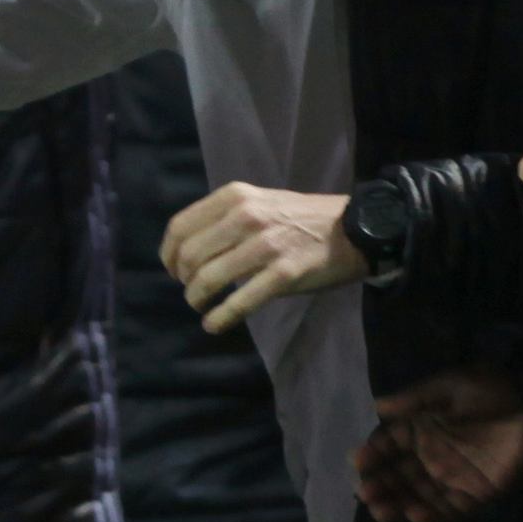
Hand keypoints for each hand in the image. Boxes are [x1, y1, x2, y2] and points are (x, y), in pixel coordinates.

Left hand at [164, 181, 362, 331]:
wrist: (354, 227)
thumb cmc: (300, 218)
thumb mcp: (258, 202)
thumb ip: (224, 219)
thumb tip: (188, 251)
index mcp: (234, 196)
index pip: (180, 227)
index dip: (168, 255)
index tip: (172, 270)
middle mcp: (246, 216)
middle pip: (189, 256)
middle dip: (183, 280)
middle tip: (192, 291)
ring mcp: (266, 244)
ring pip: (208, 279)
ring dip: (197, 299)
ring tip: (201, 306)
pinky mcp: (284, 273)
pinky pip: (240, 301)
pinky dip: (220, 317)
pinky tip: (213, 325)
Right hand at [355, 366, 522, 521]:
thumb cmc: (490, 392)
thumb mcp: (450, 386)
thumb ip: (415, 399)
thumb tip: (379, 406)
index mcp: (419, 430)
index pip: (387, 446)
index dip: (372, 455)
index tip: (359, 462)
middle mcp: (429, 456)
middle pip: (396, 477)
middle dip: (378, 487)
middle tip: (365, 494)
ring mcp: (450, 477)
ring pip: (415, 497)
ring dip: (396, 506)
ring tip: (382, 511)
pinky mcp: (473, 494)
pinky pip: (447, 510)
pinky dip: (431, 516)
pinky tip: (415, 515)